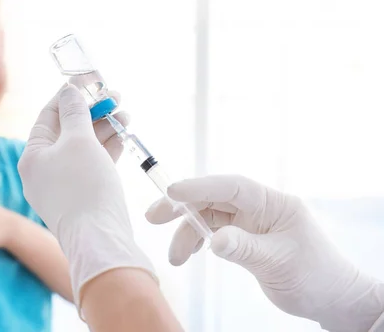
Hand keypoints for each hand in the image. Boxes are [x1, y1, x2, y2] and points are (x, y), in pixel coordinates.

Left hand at [18, 85, 154, 308]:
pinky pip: (92, 166)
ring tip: (125, 113)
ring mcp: (62, 186)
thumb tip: (70, 91)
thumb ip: (75, 113)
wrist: (99, 240)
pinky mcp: (81, 198)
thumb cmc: (83, 187)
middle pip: (67, 131)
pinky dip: (106, 150)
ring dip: (103, 129)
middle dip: (92, 112)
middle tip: (114, 96)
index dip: (68, 96)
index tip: (88, 81)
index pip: (47, 116)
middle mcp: (43, 171)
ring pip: (82, 149)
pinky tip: (123, 135)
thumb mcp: (78, 141)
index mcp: (32, 157)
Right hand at [146, 175, 383, 331]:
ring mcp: (250, 222)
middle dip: (182, 207)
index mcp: (273, 203)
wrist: (330, 297)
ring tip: (176, 258)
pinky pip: (213, 232)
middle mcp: (258, 208)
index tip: (172, 192)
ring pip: (208, 218)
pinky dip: (198, 241)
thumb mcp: (279, 262)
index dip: (200, 186)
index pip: (232, 187)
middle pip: (213, 199)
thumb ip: (244, 248)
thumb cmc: (316, 275)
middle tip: (153, 217)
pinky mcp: (243, 238)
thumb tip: (213, 240)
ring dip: (187, 233)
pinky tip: (190, 253)